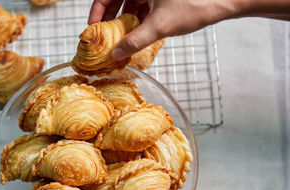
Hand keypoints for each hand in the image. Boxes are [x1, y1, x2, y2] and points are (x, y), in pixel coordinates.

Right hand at [88, 0, 289, 60]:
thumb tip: (116, 55)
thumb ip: (136, 40)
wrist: (226, 0)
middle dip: (109, 20)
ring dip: (123, 23)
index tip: (91, 29)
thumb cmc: (196, 4)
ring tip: (119, 42)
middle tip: (103, 39)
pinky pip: (142, 8)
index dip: (96, 11)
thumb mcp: (161, 25)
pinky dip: (137, 22)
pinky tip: (136, 36)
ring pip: (130, 5)